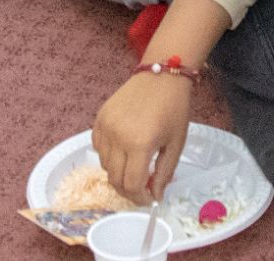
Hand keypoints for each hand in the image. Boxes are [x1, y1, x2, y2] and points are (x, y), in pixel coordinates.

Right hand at [93, 73, 193, 205]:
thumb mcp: (176, 144)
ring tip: (134, 167)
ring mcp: (105, 126)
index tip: (148, 199)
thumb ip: (165, 173)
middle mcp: (118, 136)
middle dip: (128, 190)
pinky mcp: (99, 117)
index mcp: (140, 144)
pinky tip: (123, 151)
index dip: (139, 197)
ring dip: (118, 173)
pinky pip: (97, 147)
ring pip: (104, 165)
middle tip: (141, 189)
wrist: (162, 75)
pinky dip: (107, 156)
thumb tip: (155, 195)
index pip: (131, 184)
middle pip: (115, 179)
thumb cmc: (174, 109)